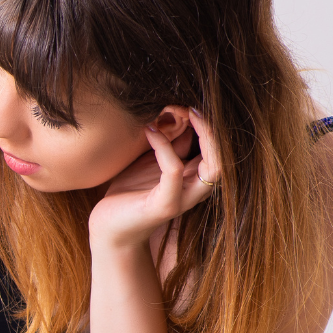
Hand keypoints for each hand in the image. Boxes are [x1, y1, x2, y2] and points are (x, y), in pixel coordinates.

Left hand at [88, 111, 220, 253]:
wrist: (108, 228)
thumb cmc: (128, 195)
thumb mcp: (152, 164)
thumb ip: (171, 146)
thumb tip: (181, 117)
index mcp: (195, 178)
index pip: (219, 149)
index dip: (212, 126)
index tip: (194, 104)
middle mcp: (195, 190)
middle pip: (224, 155)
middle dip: (215, 128)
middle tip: (193, 106)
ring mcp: (182, 199)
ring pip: (213, 166)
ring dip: (203, 135)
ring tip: (181, 113)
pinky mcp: (164, 206)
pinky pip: (174, 171)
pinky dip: (165, 148)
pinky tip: (150, 132)